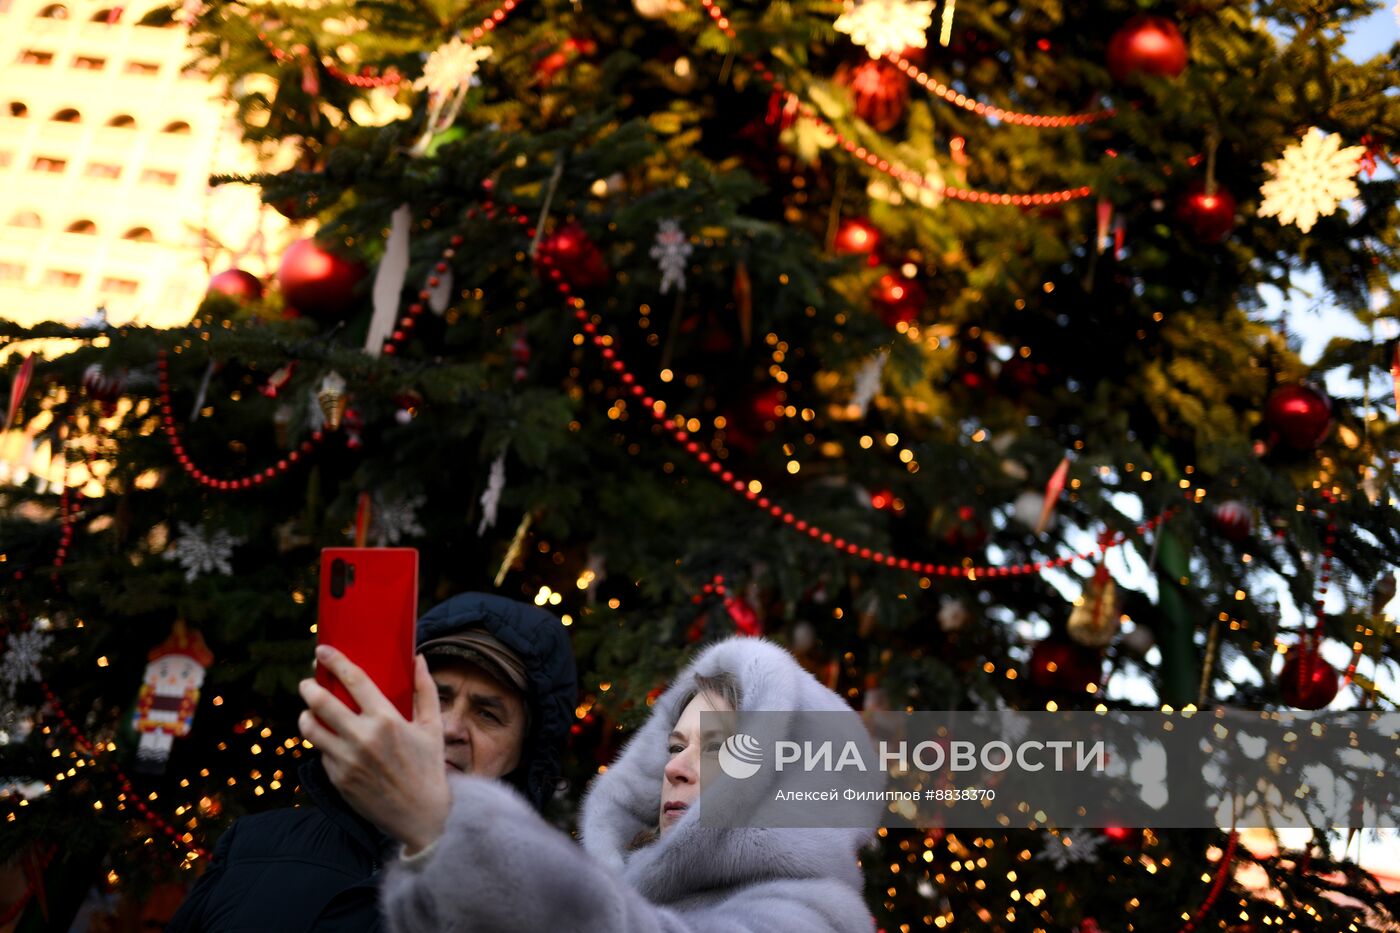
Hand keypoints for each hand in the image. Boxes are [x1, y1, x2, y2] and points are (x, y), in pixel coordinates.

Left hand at [298, 646, 450, 853]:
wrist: (420, 815)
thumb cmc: (429, 767)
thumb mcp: (432, 727)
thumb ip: (425, 690)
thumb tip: (419, 658)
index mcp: (387, 720)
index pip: (353, 680)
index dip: (335, 661)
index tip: (322, 650)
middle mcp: (362, 738)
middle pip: (321, 702)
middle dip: (309, 687)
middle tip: (308, 683)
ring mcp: (346, 760)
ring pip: (310, 729)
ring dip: (305, 715)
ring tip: (310, 711)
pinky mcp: (337, 778)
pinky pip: (321, 752)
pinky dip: (322, 742)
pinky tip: (329, 739)